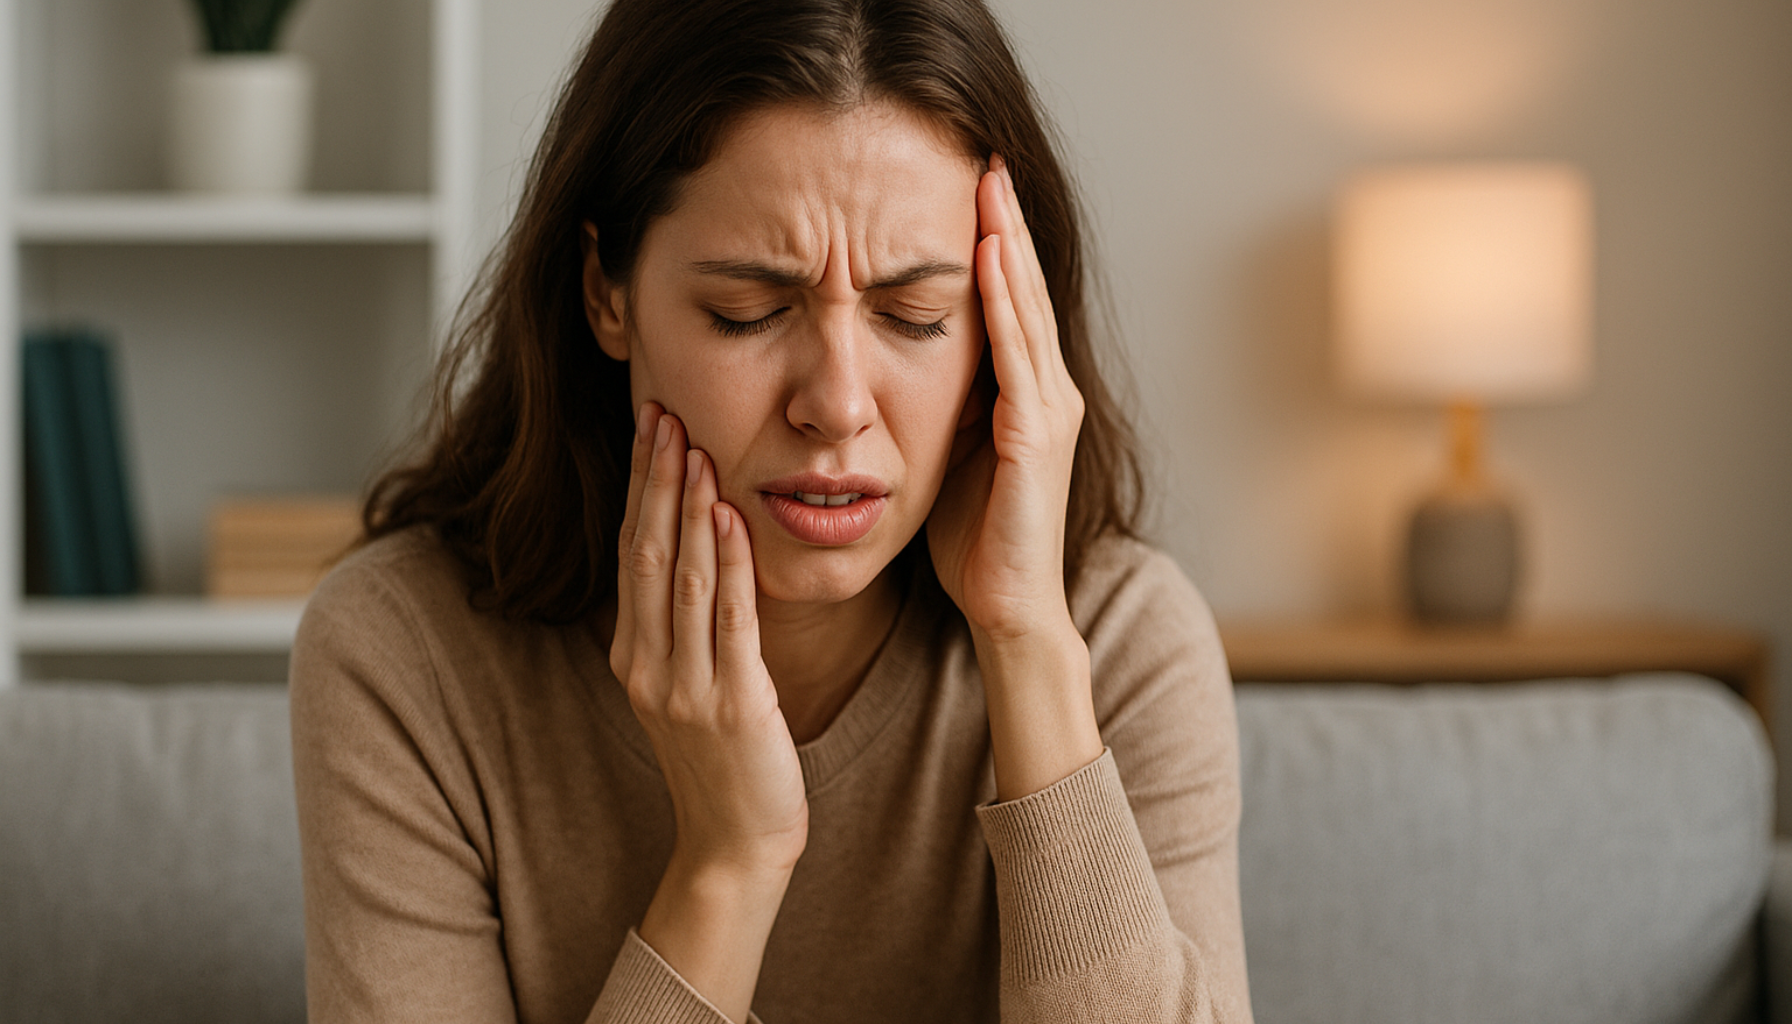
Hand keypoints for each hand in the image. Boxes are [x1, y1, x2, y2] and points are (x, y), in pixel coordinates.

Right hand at [611, 403, 808, 874]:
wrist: (736, 844)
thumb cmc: (722, 762)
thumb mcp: (685, 687)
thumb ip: (679, 627)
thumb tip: (687, 552)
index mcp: (632, 656)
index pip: (632, 552)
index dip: (639, 487)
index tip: (650, 426)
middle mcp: (647, 666)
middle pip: (646, 553)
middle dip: (655, 480)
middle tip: (664, 413)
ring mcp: (685, 686)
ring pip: (682, 578)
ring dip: (688, 507)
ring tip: (695, 447)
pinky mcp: (733, 704)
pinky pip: (730, 619)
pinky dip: (730, 562)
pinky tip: (732, 516)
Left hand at [927, 155, 1084, 644]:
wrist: (1008, 609)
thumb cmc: (974, 542)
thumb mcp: (949, 455)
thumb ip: (942, 405)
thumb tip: (897, 358)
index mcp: (1027, 397)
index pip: (1009, 303)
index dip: (993, 244)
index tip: (969, 189)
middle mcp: (1048, 393)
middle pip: (1023, 290)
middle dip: (1004, 223)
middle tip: (984, 159)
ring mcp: (1048, 412)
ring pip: (1024, 309)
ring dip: (1007, 244)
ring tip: (988, 186)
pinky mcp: (1035, 437)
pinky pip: (1017, 355)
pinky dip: (1003, 303)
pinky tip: (987, 258)